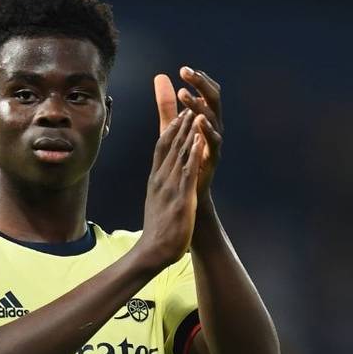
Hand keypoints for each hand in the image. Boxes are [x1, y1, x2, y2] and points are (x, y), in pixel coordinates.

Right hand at [136, 109, 205, 270]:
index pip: (161, 148)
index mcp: (155, 179)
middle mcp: (160, 178)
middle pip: (168, 144)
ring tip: (195, 112)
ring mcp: (170, 186)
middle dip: (180, 122)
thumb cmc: (157, 230)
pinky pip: (187, 170)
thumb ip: (161, 188)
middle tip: (189, 102)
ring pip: (178, 152)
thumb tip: (161, 180)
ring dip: (187, 131)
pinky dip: (193, 153)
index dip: (170, 129)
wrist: (153, 251)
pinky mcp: (181, 197)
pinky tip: (199, 139)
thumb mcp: (157, 202)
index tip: (179, 114)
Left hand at [154, 67, 223, 196]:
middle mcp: (214, 125)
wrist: (187, 189)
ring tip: (184, 94)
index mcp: (206, 116)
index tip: (183, 69)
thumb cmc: (182, 154)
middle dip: (201, 84)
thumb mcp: (172, 125)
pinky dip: (207, 129)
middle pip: (213, 99)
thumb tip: (160, 76)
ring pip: (212, 117)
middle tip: (186, 73)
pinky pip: (213, 140)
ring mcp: (215, 141)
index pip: (207, 92)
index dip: (199, 80)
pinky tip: (198, 119)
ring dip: (199, 104)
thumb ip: (167, 103)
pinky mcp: (213, 157)